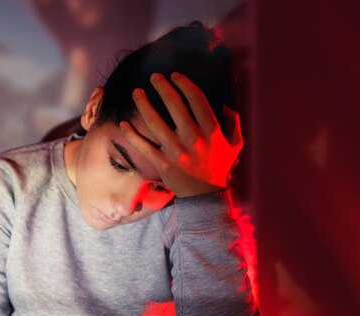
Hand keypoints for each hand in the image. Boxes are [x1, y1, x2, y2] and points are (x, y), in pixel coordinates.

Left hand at [120, 72, 243, 197]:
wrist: (206, 197)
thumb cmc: (220, 167)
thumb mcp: (235, 144)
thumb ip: (233, 122)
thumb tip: (225, 103)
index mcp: (212, 131)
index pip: (196, 99)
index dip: (184, 83)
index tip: (175, 75)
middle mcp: (193, 139)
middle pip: (174, 105)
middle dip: (162, 87)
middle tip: (153, 77)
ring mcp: (177, 152)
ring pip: (155, 122)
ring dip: (143, 104)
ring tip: (136, 92)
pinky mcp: (163, 165)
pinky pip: (144, 147)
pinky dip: (132, 135)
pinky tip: (124, 124)